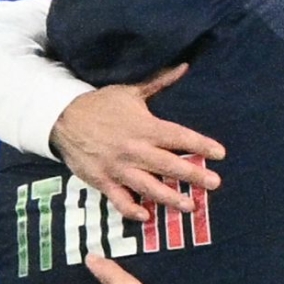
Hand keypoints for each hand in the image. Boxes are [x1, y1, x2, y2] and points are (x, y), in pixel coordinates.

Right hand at [50, 66, 222, 220]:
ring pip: (148, 187)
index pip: (179, 137)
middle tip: (215, 184)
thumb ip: (159, 82)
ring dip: (170, 198)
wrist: (62, 119)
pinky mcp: (102, 180)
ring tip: (189, 206)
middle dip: (194, 175)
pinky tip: (146, 217)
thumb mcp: (129, 92)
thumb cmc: (100, 105)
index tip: (220, 153)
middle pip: (169, 165)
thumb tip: (184, 66)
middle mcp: (134, 150)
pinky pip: (119, 199)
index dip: (201, 145)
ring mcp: (118, 168)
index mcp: (144, 127)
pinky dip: (132, 210)